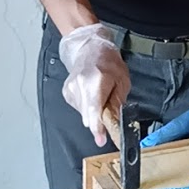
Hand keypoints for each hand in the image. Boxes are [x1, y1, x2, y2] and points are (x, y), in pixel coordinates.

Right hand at [58, 24, 129, 145]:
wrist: (90, 48)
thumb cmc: (109, 62)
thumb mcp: (122, 80)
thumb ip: (117, 102)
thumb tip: (115, 122)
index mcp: (97, 80)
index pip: (94, 109)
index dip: (97, 127)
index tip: (100, 140)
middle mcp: (80, 84)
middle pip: (88, 115)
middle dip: (99, 119)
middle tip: (109, 113)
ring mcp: (71, 88)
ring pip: (83, 114)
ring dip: (93, 112)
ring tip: (100, 95)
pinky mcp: (66, 92)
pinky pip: (78, 108)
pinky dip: (86, 106)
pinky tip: (91, 94)